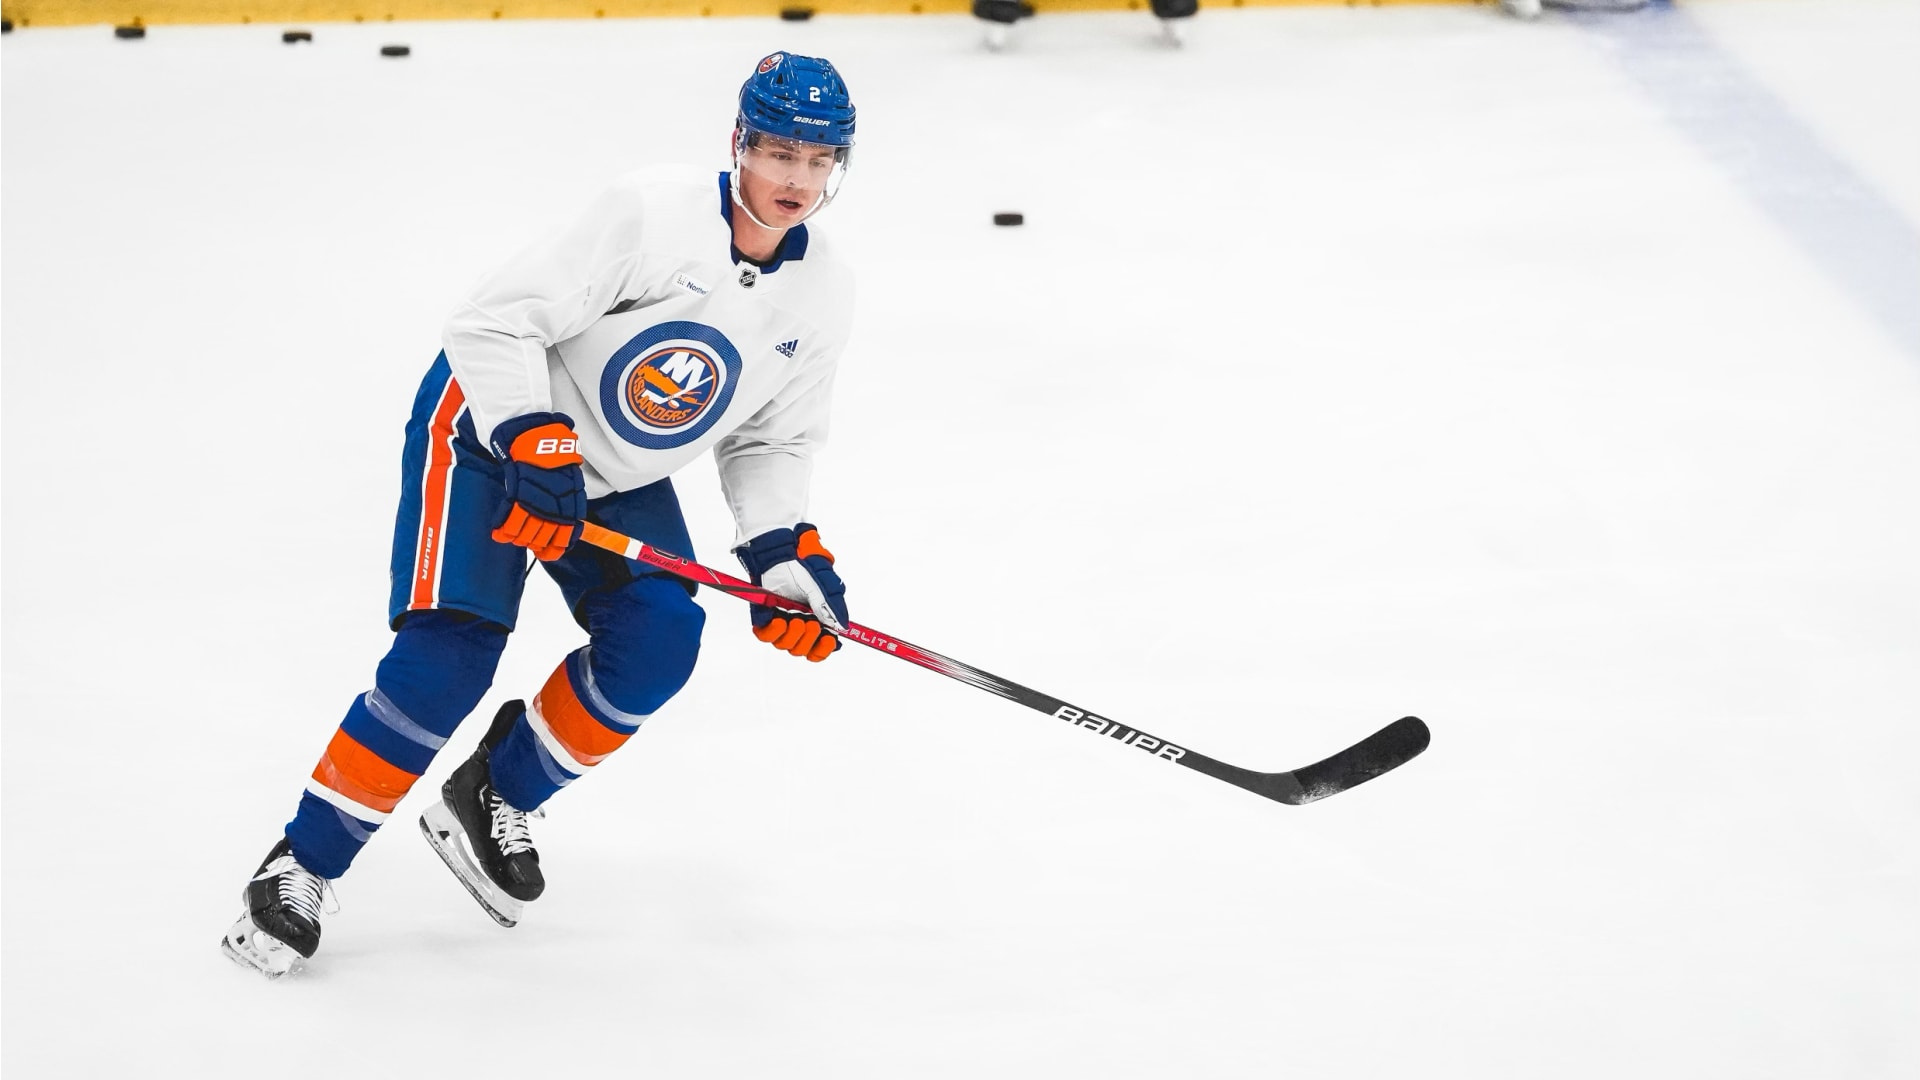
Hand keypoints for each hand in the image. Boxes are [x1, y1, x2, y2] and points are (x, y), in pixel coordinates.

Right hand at [488, 412, 585, 561]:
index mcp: (572, 501)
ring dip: (516, 537)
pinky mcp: (517, 491)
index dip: (553, 548)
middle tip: (523, 540)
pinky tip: (498, 531)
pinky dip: (503, 528)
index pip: (565, 536)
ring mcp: (536, 498)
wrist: (532, 431)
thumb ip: (568, 500)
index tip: (544, 552)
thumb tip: (568, 525)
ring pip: (525, 531)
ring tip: (510, 536)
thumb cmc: (550, 452)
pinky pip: (510, 519)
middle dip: (531, 542)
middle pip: (543, 537)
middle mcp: (556, 503)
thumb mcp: (570, 476)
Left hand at [735, 523, 848, 661]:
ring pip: (785, 645)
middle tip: (811, 624)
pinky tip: (780, 620)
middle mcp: (797, 623)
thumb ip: (831, 607)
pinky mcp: (763, 616)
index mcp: (815, 619)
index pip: (819, 647)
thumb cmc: (804, 567)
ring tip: (796, 618)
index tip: (829, 640)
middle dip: (808, 640)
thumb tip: (841, 628)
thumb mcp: (824, 587)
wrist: (781, 553)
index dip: (824, 649)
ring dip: (793, 635)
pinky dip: (774, 632)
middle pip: (802, 650)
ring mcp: (780, 620)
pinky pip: (766, 636)